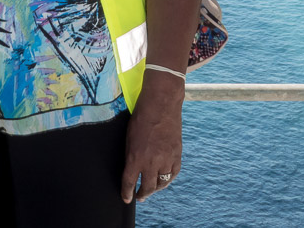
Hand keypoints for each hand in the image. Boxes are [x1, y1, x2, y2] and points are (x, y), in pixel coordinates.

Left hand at [121, 71, 183, 202]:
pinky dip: (168, 180)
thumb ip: (131, 155)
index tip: (126, 199)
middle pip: (147, 187)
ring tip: (151, 190)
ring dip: (155, 189)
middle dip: (142, 194)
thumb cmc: (141, 118)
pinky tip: (164, 180)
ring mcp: (166, 159)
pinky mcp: (177, 155)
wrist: (161, 104)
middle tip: (139, 197)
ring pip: (161, 183)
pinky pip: (173, 174)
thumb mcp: (129, 137)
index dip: (126, 193)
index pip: (129, 182)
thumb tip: (131, 169)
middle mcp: (151, 162)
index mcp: (135, 157)